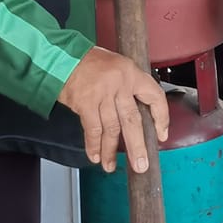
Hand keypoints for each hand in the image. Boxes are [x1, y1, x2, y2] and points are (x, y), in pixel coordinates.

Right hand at [58, 47, 169, 173]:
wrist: (61, 56)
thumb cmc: (88, 61)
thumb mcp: (116, 66)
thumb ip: (128, 87)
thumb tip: (136, 115)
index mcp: (131, 73)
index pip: (154, 96)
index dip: (161, 118)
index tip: (161, 135)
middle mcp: (119, 84)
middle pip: (132, 120)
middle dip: (137, 146)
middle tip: (140, 165)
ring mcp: (101, 94)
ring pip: (111, 129)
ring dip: (110, 151)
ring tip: (110, 166)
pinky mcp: (85, 103)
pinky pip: (93, 129)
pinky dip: (93, 145)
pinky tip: (95, 156)